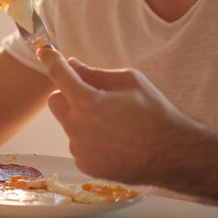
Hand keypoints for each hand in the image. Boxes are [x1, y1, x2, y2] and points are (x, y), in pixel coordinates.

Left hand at [38, 46, 193, 183]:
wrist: (173, 154)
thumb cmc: (155, 114)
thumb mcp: (131, 82)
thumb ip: (96, 73)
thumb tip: (73, 65)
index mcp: (87, 102)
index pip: (59, 75)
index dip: (51, 60)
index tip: (44, 52)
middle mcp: (77, 127)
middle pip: (55, 101)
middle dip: (68, 94)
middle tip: (92, 95)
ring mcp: (80, 149)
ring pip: (68, 124)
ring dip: (81, 119)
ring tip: (114, 124)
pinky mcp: (85, 165)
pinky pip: (78, 145)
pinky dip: (89, 140)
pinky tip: (114, 142)